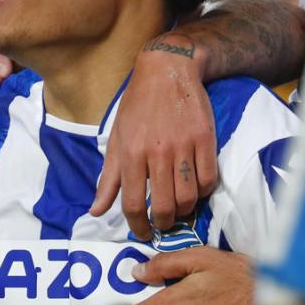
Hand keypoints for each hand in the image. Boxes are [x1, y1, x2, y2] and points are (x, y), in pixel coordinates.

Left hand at [91, 37, 217, 239]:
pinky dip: (203, 192)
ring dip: (184, 211)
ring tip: (179, 209)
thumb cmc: (137, 106)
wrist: (168, 70)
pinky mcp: (206, 139)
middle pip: (163, 206)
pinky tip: (195, 189)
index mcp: (130, 153)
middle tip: (163, 224)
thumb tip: (96, 211)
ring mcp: (183, 146)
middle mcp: (156, 152)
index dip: (138, 226)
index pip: (132, 204)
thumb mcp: (116, 138)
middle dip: (163, 223)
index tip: (142, 234)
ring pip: (188, 197)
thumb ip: (107, 178)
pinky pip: (208, 180)